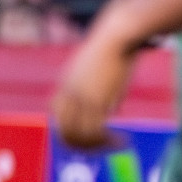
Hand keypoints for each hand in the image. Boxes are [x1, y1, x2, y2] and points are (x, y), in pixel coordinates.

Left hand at [52, 0, 139, 149]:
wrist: (117, 34)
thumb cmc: (115, 46)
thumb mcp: (104, 71)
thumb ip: (103, 92)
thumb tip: (113, 110)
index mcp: (66, 83)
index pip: (57, 115)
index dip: (70, 129)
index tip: (91, 135)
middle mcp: (69, 93)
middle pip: (64, 130)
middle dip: (83, 145)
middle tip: (104, 147)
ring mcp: (81, 98)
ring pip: (80, 135)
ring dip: (99, 146)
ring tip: (118, 144)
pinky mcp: (96, 100)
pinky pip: (96, 132)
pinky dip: (109, 141)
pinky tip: (124, 140)